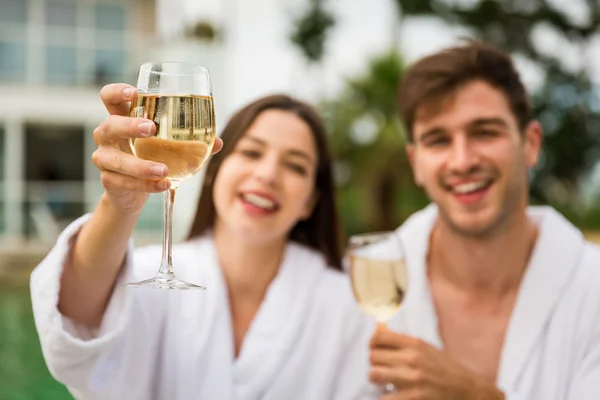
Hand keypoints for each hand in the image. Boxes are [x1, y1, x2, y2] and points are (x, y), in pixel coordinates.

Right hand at [92, 83, 222, 212]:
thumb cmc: (151, 156)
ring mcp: (104, 159)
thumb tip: (218, 142)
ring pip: (116, 160)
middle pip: (109, 125)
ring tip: (164, 170)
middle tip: (151, 129)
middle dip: (129, 125)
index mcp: (121, 118)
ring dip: (140, 165)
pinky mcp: (108, 181)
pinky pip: (124, 182)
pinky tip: (164, 185)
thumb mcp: (168, 145)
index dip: (117, 92)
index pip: (109, 97)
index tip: (134, 92)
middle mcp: (107, 136)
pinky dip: (146, 185)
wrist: (134, 192)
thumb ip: (192, 140)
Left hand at [369, 325, 504, 399]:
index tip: (375, 350)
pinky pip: (384, 397)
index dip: (372, 343)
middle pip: (373, 357)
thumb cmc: (444, 369)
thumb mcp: (425, 349)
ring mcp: (413, 379)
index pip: (379, 337)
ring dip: (378, 382)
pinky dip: (387, 398)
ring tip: (388, 384)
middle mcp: (413, 358)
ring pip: (374, 375)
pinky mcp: (414, 398)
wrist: (468, 391)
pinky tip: (397, 396)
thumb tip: (377, 327)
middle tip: (385, 370)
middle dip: (376, 364)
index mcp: (415, 344)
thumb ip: (401, 341)